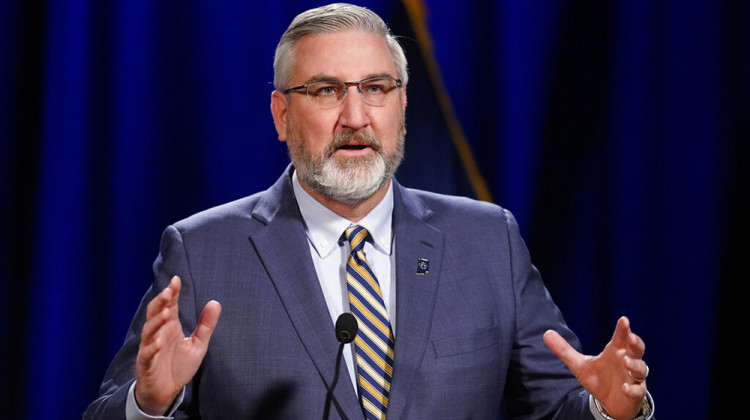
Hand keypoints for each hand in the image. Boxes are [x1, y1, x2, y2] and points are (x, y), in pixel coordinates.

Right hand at [134, 276, 221, 414]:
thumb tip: (215, 302)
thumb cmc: (179, 365)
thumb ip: (205, 325)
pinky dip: (151, 347)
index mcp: (170, 327)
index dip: (172, 293)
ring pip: (149, 331)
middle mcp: (158, 334)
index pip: (169, 305)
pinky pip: (146, 354)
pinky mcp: (146, 364)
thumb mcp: (197, 344)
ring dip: (157, 321)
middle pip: (155, 313)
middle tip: (169, 291)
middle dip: (161, 302)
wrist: (166, 392)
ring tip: (166, 313)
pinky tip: (157, 342)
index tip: (177, 280)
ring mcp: (150, 348)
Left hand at [543, 316, 647, 419]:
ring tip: (625, 362)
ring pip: (641, 369)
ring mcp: (633, 377)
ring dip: (635, 365)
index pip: (620, 338)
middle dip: (635, 343)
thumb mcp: (579, 364)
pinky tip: (625, 387)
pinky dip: (633, 388)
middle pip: (637, 349)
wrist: (609, 402)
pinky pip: (638, 390)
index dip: (623, 329)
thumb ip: (564, 350)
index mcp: (614, 352)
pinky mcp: (636, 393)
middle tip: (630, 337)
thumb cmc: (599, 379)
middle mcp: (626, 362)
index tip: (624, 320)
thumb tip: (546, 333)